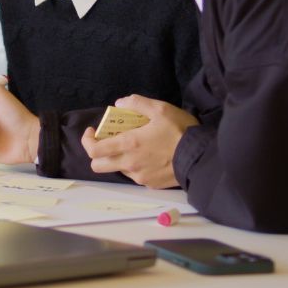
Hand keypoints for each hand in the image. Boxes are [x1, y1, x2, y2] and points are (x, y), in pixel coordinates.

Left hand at [80, 95, 197, 187]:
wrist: (201, 157)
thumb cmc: (180, 131)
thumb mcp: (160, 109)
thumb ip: (136, 103)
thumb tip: (119, 104)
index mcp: (129, 145)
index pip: (94, 150)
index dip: (87, 141)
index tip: (92, 132)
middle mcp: (130, 164)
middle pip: (98, 166)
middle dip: (97, 154)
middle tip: (107, 141)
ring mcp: (139, 177)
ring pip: (118, 170)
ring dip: (118, 158)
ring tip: (133, 146)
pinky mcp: (150, 184)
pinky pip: (135, 176)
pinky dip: (135, 165)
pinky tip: (148, 156)